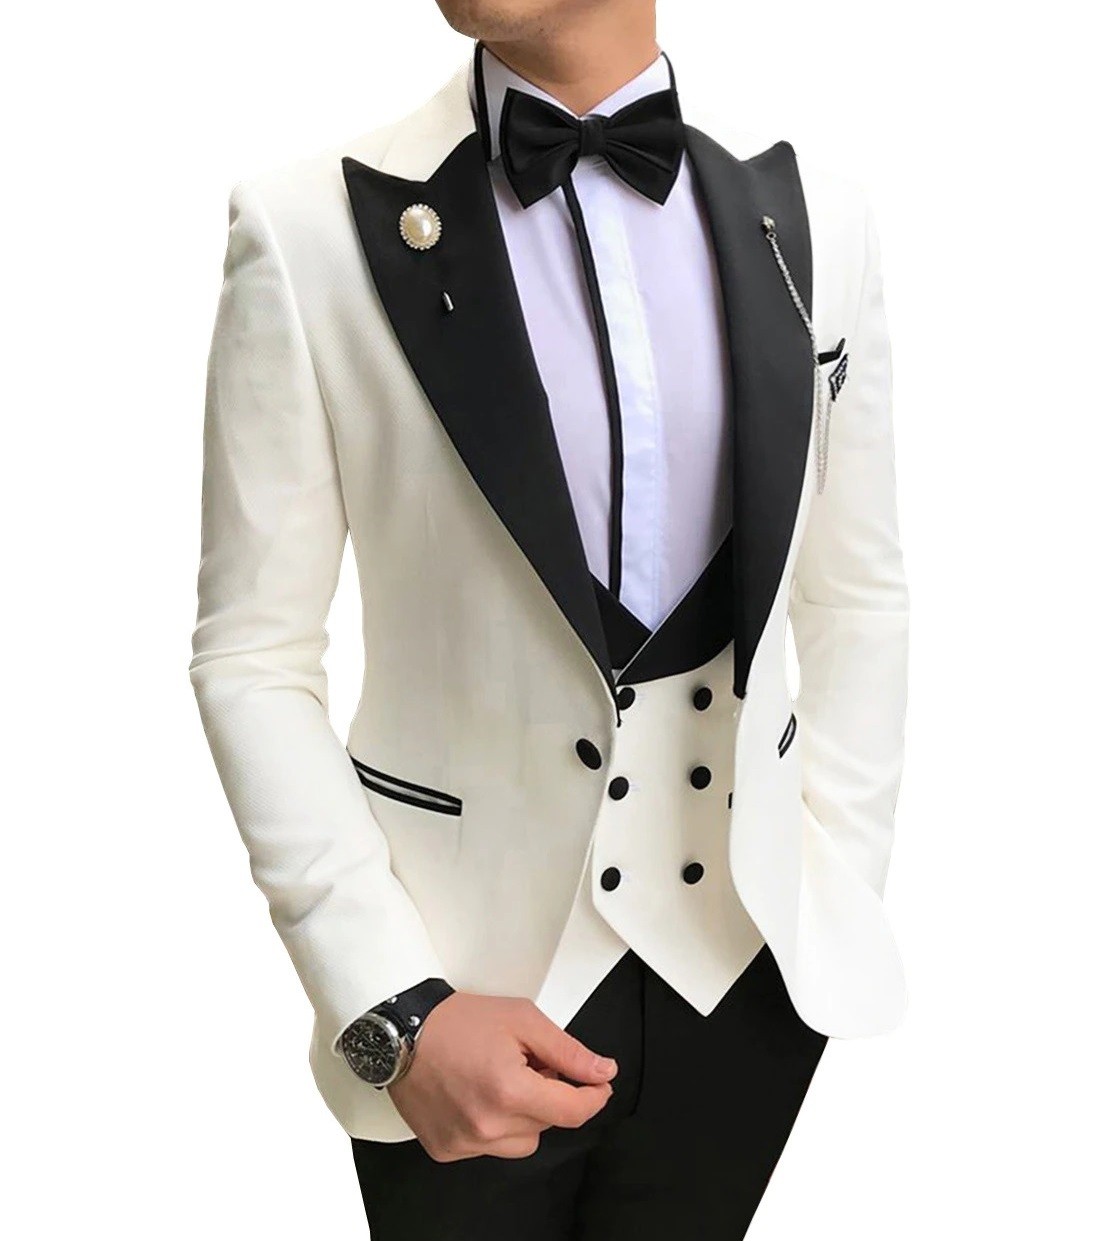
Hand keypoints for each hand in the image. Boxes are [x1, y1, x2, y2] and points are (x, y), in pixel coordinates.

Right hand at [387, 991, 616, 1161]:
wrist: (402, 1032)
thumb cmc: (456, 1021)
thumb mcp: (522, 1020)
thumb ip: (567, 1050)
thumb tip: (602, 1071)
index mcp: (510, 1091)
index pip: (573, 1111)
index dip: (594, 1096)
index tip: (599, 1084)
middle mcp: (488, 1125)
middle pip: (548, 1124)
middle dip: (550, 1094)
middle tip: (530, 1064)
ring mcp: (466, 1142)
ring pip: (522, 1141)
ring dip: (524, 1115)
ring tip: (501, 1080)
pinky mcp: (447, 1149)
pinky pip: (490, 1146)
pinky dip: (493, 1125)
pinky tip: (477, 1095)